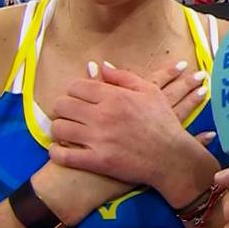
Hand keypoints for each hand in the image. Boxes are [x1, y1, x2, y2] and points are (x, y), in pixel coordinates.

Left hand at [49, 60, 212, 198]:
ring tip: (66, 131)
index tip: (77, 98)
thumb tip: (100, 65)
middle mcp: (103, 115)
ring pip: (59, 128)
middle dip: (62, 108)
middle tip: (69, 114)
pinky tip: (59, 150)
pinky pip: (64, 156)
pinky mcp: (97, 161)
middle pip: (62, 105)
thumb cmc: (163, 122)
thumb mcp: (149, 91)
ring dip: (59, 129)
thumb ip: (123, 77)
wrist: (172, 157)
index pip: (76, 86)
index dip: (73, 91)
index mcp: (115, 96)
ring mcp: (99, 139)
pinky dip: (56, 152)